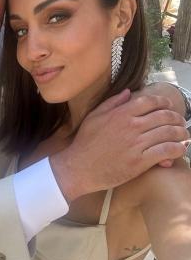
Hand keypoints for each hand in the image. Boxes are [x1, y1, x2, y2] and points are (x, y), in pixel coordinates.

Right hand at [50, 90, 187, 201]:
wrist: (79, 167)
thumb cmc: (84, 143)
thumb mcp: (94, 116)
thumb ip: (112, 103)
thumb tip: (128, 92)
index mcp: (121, 113)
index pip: (151, 101)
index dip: (164, 102)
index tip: (169, 106)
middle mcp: (131, 126)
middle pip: (164, 116)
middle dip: (177, 118)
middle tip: (181, 122)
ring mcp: (137, 143)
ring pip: (169, 133)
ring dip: (181, 133)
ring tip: (183, 136)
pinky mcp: (140, 162)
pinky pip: (166, 151)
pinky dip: (177, 149)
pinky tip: (179, 149)